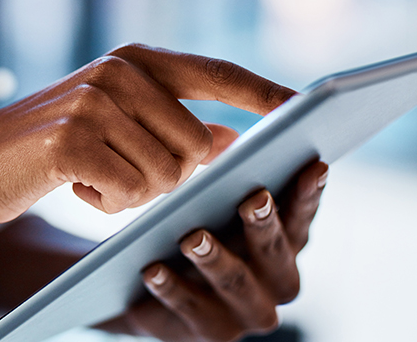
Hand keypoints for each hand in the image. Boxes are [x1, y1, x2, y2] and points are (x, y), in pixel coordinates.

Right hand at [0, 44, 293, 222]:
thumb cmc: (46, 149)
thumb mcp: (111, 123)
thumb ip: (168, 122)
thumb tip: (227, 137)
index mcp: (133, 61)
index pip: (216, 73)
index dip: (263, 93)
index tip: (303, 109)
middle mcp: (118, 71)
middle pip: (196, 146)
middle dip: (166, 177)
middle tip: (117, 172)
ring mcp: (94, 101)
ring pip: (165, 175)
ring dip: (132, 193)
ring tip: (90, 176)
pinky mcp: (72, 140)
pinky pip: (127, 193)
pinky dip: (105, 204)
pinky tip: (73, 185)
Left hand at [97, 161, 328, 340]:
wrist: (151, 289)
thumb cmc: (194, 230)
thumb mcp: (212, 206)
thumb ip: (227, 179)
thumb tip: (232, 141)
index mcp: (286, 247)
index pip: (301, 219)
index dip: (309, 195)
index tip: (313, 166)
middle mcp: (275, 284)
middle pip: (274, 255)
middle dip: (264, 226)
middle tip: (252, 198)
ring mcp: (243, 313)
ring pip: (234, 283)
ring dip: (214, 258)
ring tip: (192, 237)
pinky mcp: (207, 332)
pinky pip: (188, 309)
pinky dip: (170, 288)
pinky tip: (152, 270)